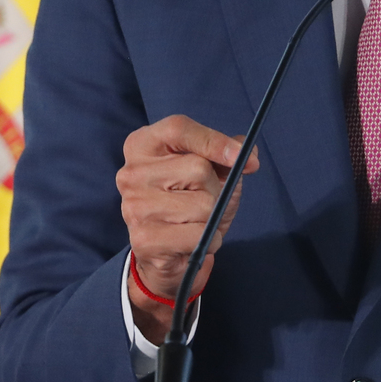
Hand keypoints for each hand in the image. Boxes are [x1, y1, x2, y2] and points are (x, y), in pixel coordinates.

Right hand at [116, 114, 257, 344]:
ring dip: (212, 218)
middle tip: (201, 201)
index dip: (213, 140)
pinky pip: (200, 235)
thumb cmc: (188, 203)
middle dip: (214, 189)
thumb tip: (249, 157)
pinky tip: (193, 241)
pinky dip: (210, 241)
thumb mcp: (210, 171)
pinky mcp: (144, 239)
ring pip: (203, 205)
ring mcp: (135, 206)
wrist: (168, 253)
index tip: (241, 155)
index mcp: (142, 145)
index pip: (178, 128)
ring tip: (195, 222)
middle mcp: (132, 173)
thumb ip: (228, 155)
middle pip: (198, 168)